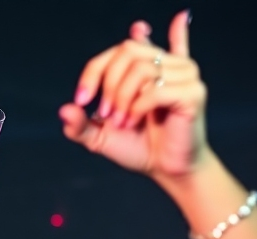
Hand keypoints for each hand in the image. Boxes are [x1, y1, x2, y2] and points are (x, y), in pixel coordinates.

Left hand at [59, 12, 207, 183]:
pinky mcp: (193, 93)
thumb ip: (80, 125)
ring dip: (122, 99)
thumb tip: (63, 110)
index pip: (118, 51)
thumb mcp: (100, 137)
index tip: (81, 99)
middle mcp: (169, 64)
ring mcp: (184, 75)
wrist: (165, 169)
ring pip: (142, 69)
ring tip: (122, 123)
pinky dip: (138, 108)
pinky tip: (134, 123)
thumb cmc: (138, 148)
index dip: (94, 70)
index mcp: (148, 65)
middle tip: (105, 114)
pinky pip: (156, 91)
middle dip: (108, 84)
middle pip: (128, 52)